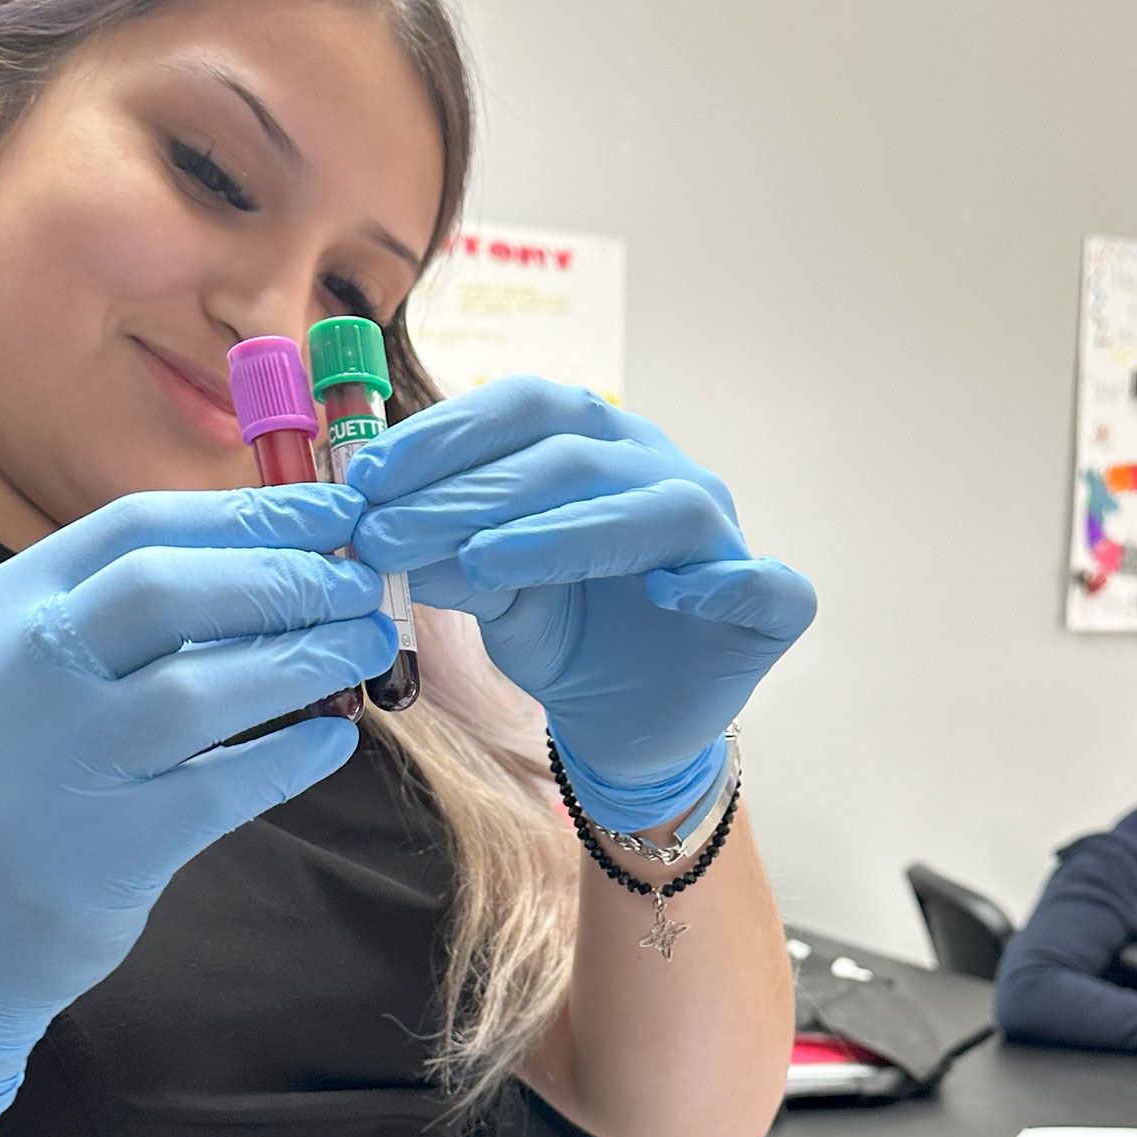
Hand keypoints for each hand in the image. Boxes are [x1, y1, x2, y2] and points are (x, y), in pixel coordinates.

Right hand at [0, 488, 394, 1122]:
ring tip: (363, 649)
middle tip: (359, 587)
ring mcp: (49, 765)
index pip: (131, 529)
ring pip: (197, 688)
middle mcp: (7, 675)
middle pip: (165, 592)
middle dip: (283, 577)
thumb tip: (271, 564)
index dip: (248, 514)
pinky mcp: (97, 854)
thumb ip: (111, 623)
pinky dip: (289, 758)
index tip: (336, 514)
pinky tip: (334, 742)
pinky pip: (219, 788)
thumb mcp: (15, 677)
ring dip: (302, 660)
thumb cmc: (8, 790)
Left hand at [345, 378, 815, 829]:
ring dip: (563, 531)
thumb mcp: (489, 592)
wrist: (623, 726)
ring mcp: (721, 535)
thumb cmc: (564, 640)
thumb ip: (446, 554)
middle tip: (390, 531)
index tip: (366, 479)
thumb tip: (379, 531)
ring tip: (483, 564)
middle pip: (575, 454)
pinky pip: (761, 583)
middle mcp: (661, 472)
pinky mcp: (769, 605)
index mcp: (596, 447)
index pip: (526, 409)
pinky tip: (670, 596)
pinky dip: (722, 582)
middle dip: (474, 491)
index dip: (446, 435)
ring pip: (656, 508)